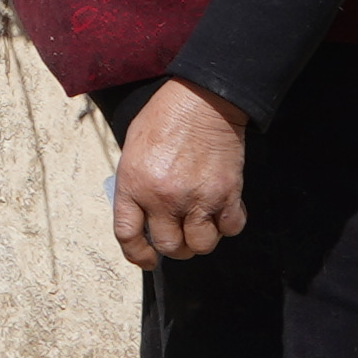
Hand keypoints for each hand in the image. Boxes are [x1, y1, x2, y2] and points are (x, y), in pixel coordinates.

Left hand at [112, 81, 249, 264]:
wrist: (202, 98)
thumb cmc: (165, 118)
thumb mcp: (133, 149)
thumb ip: (135, 185)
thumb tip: (142, 215)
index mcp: (134, 185)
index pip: (127, 235)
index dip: (137, 254)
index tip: (147, 259)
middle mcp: (163, 197)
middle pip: (169, 247)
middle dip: (176, 247)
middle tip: (181, 234)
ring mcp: (196, 197)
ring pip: (201, 244)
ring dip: (203, 239)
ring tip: (203, 222)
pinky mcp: (226, 193)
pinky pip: (231, 228)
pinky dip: (229, 224)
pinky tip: (224, 209)